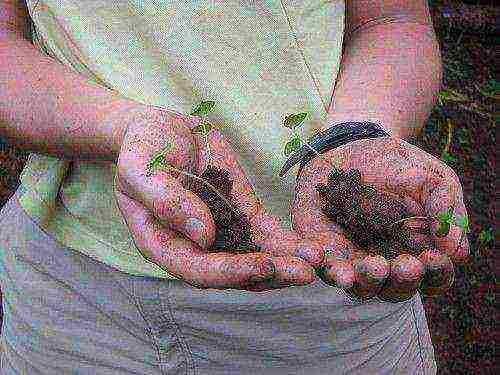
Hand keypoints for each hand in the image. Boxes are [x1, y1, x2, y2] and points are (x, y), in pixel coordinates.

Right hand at [113, 106, 319, 290]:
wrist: (162, 128)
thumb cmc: (142, 148)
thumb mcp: (141, 168)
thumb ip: (166, 201)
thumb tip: (202, 235)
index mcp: (163, 244)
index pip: (198, 270)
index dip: (231, 272)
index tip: (264, 265)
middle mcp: (195, 246)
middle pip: (234, 272)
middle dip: (271, 274)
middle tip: (304, 273)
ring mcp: (221, 231)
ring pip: (256, 257)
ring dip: (287, 262)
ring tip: (319, 262)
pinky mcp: (241, 213)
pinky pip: (267, 233)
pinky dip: (289, 242)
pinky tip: (313, 248)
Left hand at [291, 136, 469, 301]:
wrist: (353, 147)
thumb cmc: (398, 167)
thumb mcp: (431, 179)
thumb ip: (446, 209)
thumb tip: (456, 251)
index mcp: (417, 250)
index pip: (433, 276)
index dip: (437, 272)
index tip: (434, 257)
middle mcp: (387, 261)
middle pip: (396, 288)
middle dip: (402, 279)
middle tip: (406, 264)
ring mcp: (353, 259)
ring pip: (360, 286)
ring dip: (367, 280)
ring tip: (373, 265)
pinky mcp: (324, 249)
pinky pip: (322, 267)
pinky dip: (325, 267)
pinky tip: (328, 261)